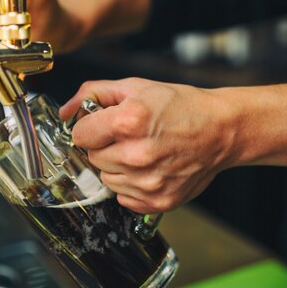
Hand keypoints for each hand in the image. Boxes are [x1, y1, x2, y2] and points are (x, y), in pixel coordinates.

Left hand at [59, 78, 237, 213]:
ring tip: (143, 151)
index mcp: (127, 122)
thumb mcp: (136, 87)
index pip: (80, 136)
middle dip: (105, 146)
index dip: (91, 128)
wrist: (221, 130)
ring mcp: (148, 182)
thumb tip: (65, 112)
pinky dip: (132, 185)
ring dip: (117, 167)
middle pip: (92, 158)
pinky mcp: (158, 200)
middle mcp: (136, 155)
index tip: (106, 125)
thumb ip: (94, 93)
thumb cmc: (181, 107)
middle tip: (130, 136)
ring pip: (107, 179)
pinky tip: (150, 168)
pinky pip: (124, 198)